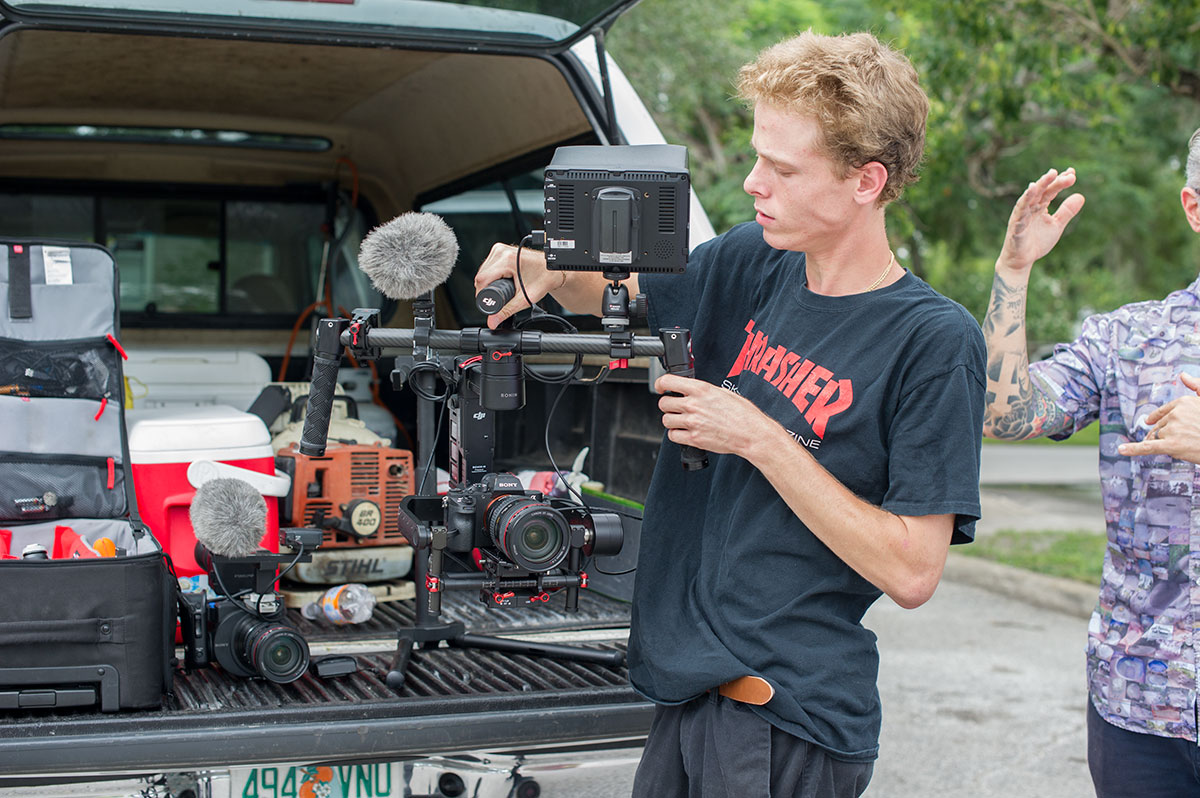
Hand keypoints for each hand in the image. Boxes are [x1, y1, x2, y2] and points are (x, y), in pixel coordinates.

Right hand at [474, 243, 561, 328]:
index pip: (482, 279)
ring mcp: (500, 248)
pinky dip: (490, 274)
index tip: (489, 303)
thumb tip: (492, 322)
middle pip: (481, 275)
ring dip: (487, 282)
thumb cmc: (544, 279)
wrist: (552, 270)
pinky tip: (501, 278)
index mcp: (507, 260)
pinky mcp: (500, 249)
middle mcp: (502, 251)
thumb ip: (507, 311)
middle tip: (500, 296)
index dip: (481, 294)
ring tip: (504, 286)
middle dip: (486, 289)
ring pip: (482, 269)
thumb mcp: (525, 298)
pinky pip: (487, 264)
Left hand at [655, 373, 773, 457]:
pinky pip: (673, 436)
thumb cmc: (743, 414)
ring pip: (666, 420)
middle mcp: (694, 405)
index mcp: (701, 389)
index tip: (660, 387)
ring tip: (681, 420)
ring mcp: (692, 422)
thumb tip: (692, 391)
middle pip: (663, 403)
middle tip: (674, 407)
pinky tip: (685, 432)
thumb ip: (704, 391)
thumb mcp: (723, 392)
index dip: (661, 383)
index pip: (668, 381)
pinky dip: (676, 434)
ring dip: (671, 420)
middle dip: (667, 405)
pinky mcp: (694, 439)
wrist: (751, 433)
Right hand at [996, 168, 1085, 275]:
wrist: (1021, 261)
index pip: (1051, 190)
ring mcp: (1022, 214)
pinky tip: (1032, 190)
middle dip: (1055, 181)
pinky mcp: (1016, 224)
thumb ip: (1066, 211)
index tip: (1072, 173)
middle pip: (1043, 190)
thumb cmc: (1036, 242)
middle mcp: (1030, 207)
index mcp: (1040, 206)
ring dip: (1041, 184)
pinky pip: (1021, 210)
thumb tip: (1081, 195)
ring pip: (1031, 196)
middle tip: (1069, 174)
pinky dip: (1025, 199)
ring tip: (1051, 174)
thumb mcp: (1056, 225)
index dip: (1061, 182)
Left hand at [1117, 373, 1199, 462]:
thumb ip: (1197, 387)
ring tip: (1185, 446)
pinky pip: (1148, 447)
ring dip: (1165, 443)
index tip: (1148, 421)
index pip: (1164, 412)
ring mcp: (1173, 430)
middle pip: (1160, 426)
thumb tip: (1183, 375)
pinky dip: (1133, 449)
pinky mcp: (1171, 446)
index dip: (1156, 418)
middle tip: (1183, 440)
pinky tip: (1121, 450)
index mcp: (1183, 402)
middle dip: (1165, 434)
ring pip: (1158, 438)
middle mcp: (1176, 414)